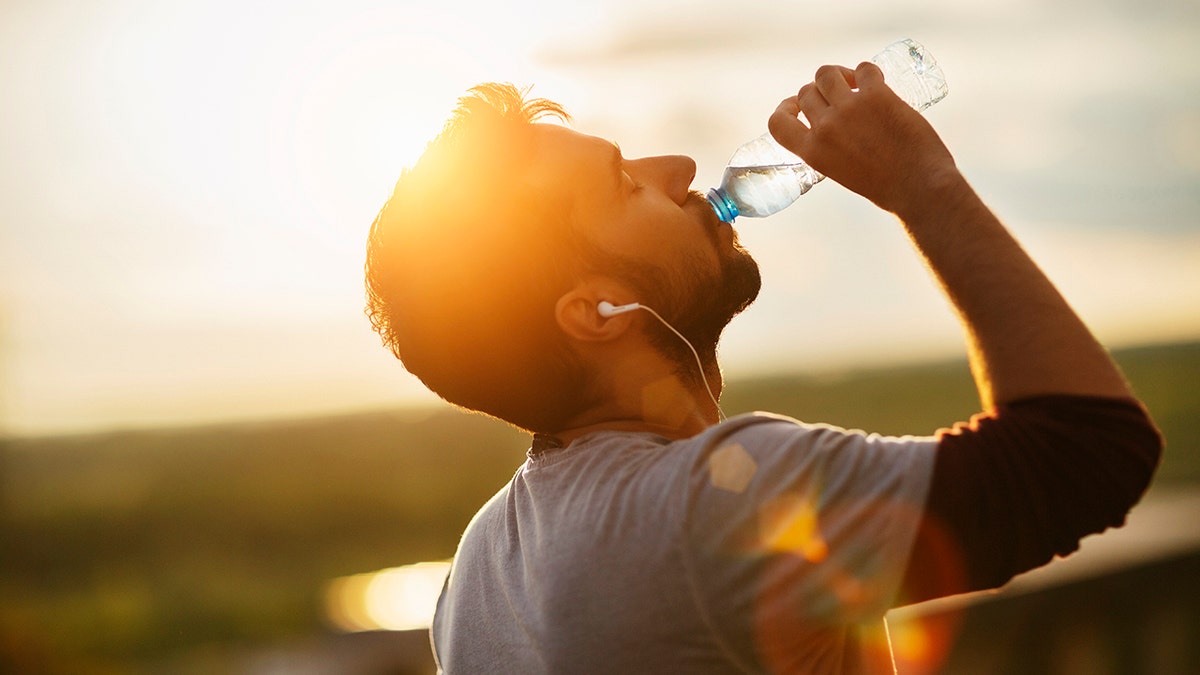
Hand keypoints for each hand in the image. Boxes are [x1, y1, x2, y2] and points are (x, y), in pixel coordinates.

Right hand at [768, 62, 958, 216]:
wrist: (920, 187)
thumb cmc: (886, 187)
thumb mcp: (840, 171)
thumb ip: (828, 148)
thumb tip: (831, 126)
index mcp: (812, 152)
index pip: (778, 122)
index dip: (785, 108)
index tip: (795, 105)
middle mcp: (825, 127)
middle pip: (807, 91)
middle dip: (820, 91)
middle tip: (838, 96)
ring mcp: (850, 108)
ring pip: (827, 73)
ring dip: (838, 75)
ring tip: (854, 83)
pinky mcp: (877, 95)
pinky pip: (863, 69)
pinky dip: (867, 72)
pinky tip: (875, 82)